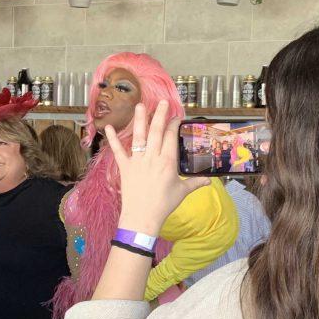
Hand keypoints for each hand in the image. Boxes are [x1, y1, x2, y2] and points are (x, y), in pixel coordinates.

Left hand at [104, 100, 207, 235]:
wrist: (142, 217)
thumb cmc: (163, 205)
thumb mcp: (182, 192)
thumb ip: (195, 183)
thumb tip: (209, 180)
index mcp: (168, 162)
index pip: (170, 137)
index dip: (173, 124)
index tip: (176, 115)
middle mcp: (152, 157)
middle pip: (156, 131)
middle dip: (159, 114)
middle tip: (162, 101)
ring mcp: (137, 161)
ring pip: (139, 136)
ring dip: (139, 119)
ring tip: (139, 105)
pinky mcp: (125, 167)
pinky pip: (118, 151)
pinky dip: (113, 139)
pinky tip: (108, 127)